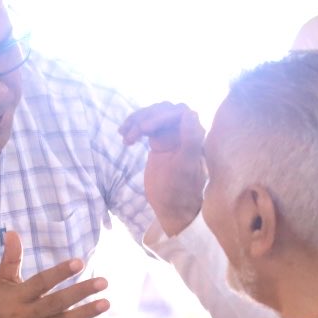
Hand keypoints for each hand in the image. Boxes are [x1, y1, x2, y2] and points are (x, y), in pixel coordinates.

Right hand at [0, 232, 108, 317]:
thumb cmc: (1, 312)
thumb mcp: (3, 284)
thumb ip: (11, 259)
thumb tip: (12, 232)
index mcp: (18, 297)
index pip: (41, 283)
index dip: (59, 273)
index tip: (79, 263)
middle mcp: (27, 315)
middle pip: (56, 302)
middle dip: (80, 292)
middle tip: (103, 282)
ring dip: (85, 313)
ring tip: (106, 303)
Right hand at [121, 102, 207, 234]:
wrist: (171, 207)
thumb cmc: (179, 189)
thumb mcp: (184, 166)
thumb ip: (190, 139)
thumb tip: (191, 112)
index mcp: (193, 135)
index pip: (178, 111)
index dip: (160, 115)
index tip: (144, 129)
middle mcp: (183, 132)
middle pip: (163, 110)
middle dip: (145, 118)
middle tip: (132, 135)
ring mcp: (170, 136)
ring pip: (152, 116)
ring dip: (136, 122)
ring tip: (124, 136)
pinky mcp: (158, 142)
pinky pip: (145, 126)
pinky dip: (133, 128)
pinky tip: (124, 137)